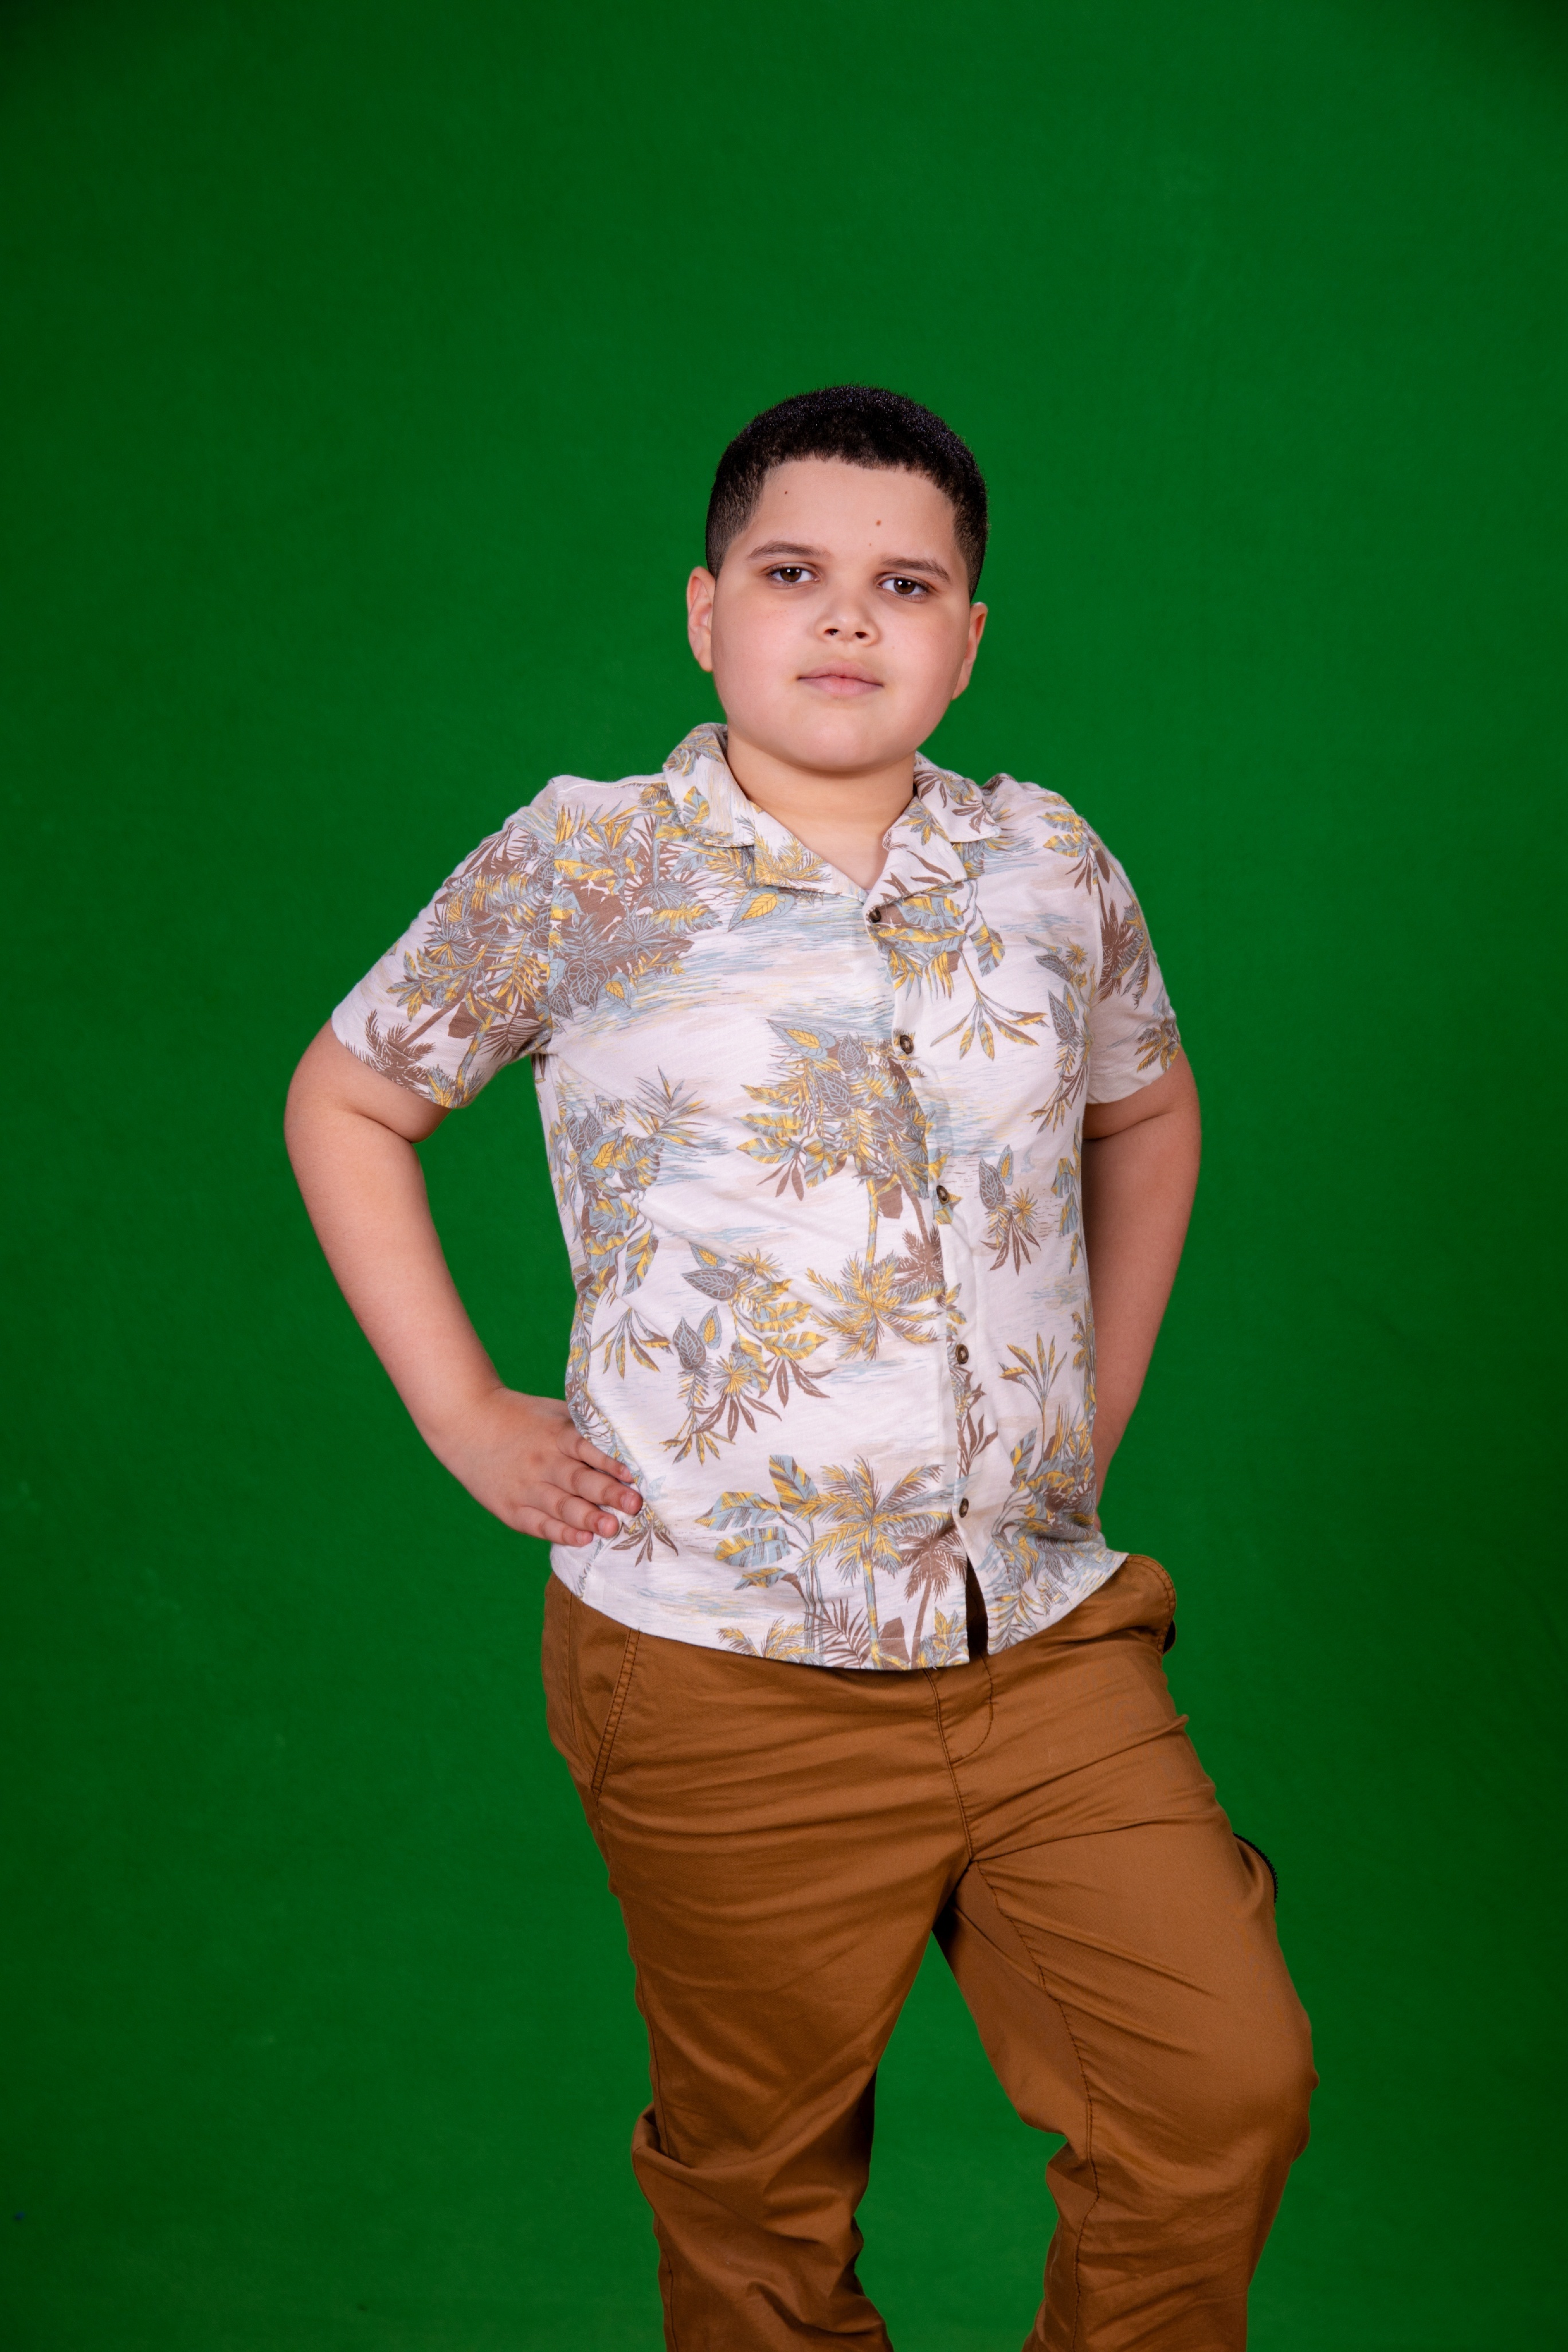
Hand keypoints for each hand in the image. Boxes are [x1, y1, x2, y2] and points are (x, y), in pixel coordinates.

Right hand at [424, 1387, 641, 1546]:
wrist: (466, 1422)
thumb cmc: (522, 1418)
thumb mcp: (554, 1413)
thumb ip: (585, 1429)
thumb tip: (629, 1442)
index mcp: (555, 1434)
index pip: (586, 1448)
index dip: (610, 1461)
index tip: (633, 1474)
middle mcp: (542, 1461)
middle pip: (578, 1480)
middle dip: (608, 1494)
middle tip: (634, 1505)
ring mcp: (525, 1487)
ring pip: (562, 1506)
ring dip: (588, 1518)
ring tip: (612, 1528)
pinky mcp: (511, 1508)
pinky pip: (540, 1524)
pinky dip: (561, 1533)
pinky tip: (582, 1539)